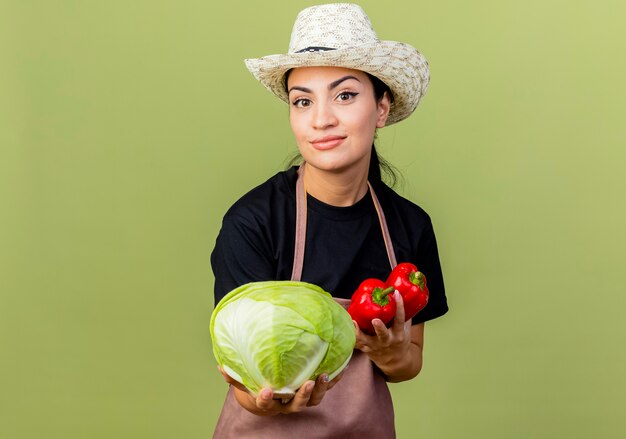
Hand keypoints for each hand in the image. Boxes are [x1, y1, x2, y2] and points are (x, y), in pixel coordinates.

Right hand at [218, 367, 343, 414]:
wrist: (269, 393)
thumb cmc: (256, 384)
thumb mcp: (244, 381)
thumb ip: (234, 375)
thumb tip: (220, 366)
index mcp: (269, 401)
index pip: (266, 404)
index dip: (265, 400)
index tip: (265, 391)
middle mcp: (287, 403)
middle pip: (297, 406)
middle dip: (303, 396)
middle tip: (308, 383)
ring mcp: (301, 398)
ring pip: (314, 400)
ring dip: (320, 389)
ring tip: (324, 375)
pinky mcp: (313, 390)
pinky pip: (325, 387)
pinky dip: (334, 379)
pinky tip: (341, 367)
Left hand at [353, 291, 411, 373]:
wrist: (396, 362)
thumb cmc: (400, 340)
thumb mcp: (405, 329)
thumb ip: (403, 314)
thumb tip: (398, 293)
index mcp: (399, 334)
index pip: (400, 319)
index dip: (399, 306)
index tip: (396, 294)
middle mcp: (387, 341)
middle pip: (383, 334)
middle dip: (379, 328)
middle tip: (375, 320)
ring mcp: (376, 346)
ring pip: (366, 341)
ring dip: (359, 332)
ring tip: (353, 322)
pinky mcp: (366, 349)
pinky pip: (357, 344)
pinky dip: (352, 336)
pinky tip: (346, 327)